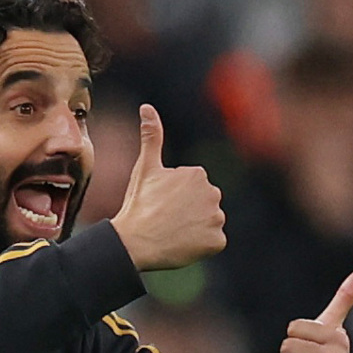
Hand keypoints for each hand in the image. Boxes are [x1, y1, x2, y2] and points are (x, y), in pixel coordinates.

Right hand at [111, 104, 225, 270]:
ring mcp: (217, 218)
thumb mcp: (145, 168)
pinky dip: (201, 245)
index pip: (192, 188)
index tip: (160, 204)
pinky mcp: (217, 241)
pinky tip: (182, 244)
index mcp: (198, 174)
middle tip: (165, 219)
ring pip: (209, 223)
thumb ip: (151, 137)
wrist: (135, 241)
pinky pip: (213, 242)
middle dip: (188, 212)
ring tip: (173, 232)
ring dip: (195, 229)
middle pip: (203, 205)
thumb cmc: (139, 204)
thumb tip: (147, 107)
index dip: (174, 198)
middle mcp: (213, 193)